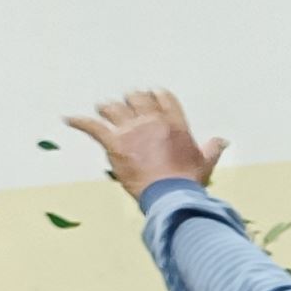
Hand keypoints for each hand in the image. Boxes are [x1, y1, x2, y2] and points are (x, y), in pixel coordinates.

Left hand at [69, 89, 224, 197]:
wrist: (171, 195)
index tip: (152, 98)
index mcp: (174, 122)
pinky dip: (79, 122)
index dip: (155, 95)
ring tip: (103, 110)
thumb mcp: (205, 162)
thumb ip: (212, 148)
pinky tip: (68, 119)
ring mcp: (131, 130)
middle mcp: (152, 121)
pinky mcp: (114, 143)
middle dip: (131, 100)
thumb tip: (222, 140)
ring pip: (112, 107)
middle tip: (127, 106)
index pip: (162, 96)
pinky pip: (92, 126)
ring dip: (107, 107)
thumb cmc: (189, 181)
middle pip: (136, 97)